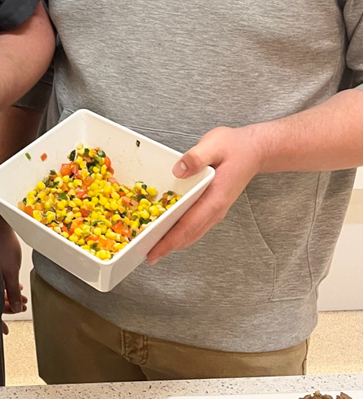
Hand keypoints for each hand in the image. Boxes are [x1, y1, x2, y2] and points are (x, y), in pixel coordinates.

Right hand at [0, 220, 26, 331]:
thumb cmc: (0, 245)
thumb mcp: (11, 272)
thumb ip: (13, 292)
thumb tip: (18, 307)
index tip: (4, 331)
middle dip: (8, 306)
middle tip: (20, 306)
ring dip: (10, 296)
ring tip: (22, 296)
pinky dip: (7, 286)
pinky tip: (15, 284)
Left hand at [150, 125, 261, 261]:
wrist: (255, 151)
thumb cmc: (235, 147)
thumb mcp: (214, 144)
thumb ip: (196, 157)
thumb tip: (179, 170)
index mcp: (214, 199)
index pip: (188, 226)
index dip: (169, 241)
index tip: (154, 253)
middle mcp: (215, 210)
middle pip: (187, 235)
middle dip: (166, 246)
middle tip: (143, 254)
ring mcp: (213, 210)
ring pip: (190, 232)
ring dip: (171, 241)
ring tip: (148, 245)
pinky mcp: (210, 207)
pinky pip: (192, 224)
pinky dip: (177, 230)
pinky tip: (162, 228)